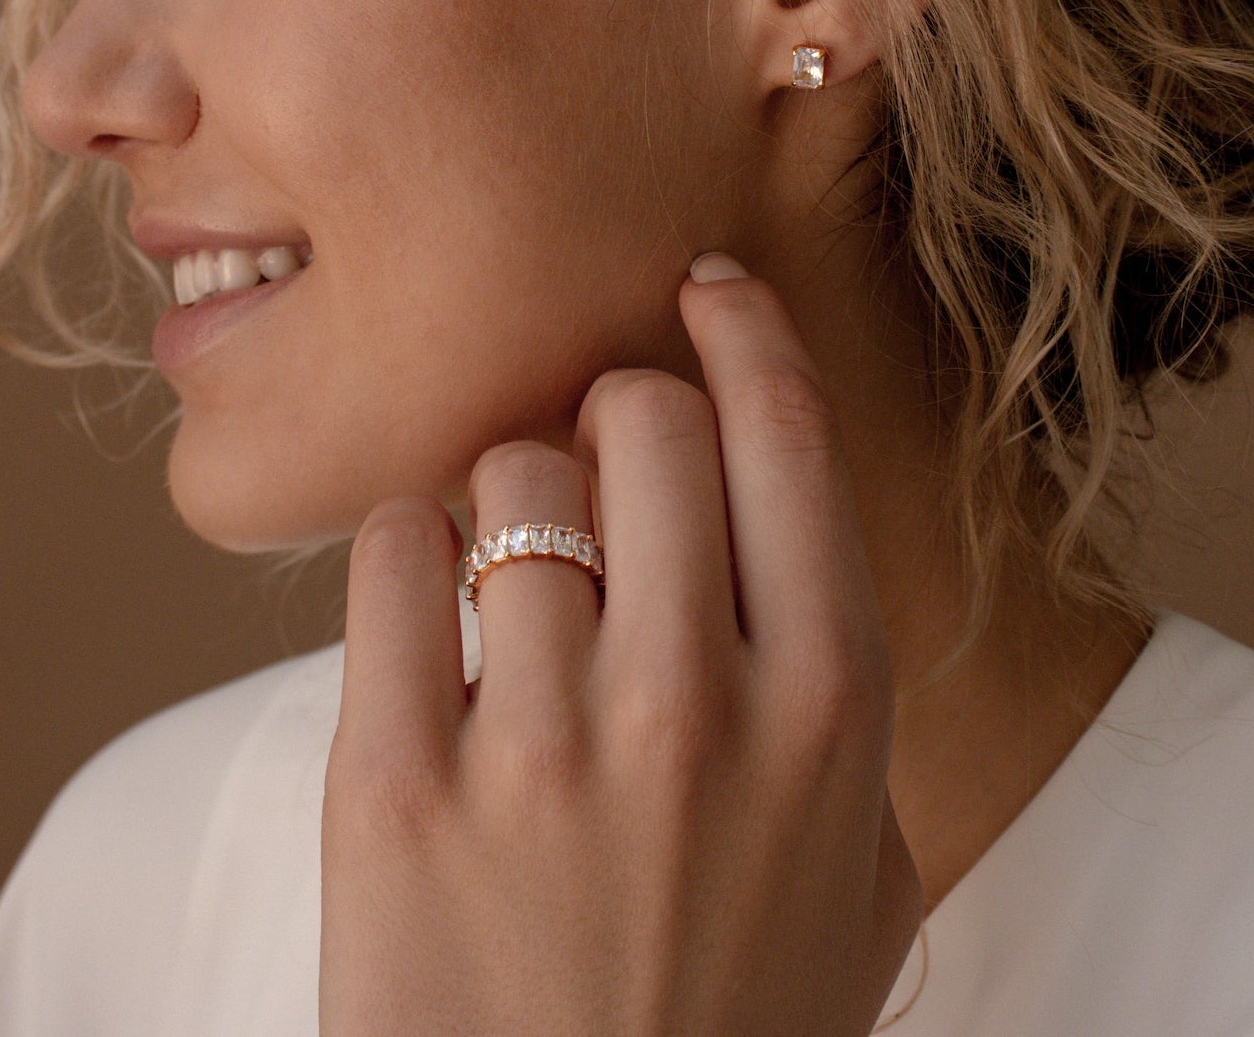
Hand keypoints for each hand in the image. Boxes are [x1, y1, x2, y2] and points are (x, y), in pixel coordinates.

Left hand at [320, 255, 919, 1034]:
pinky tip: (428, 607)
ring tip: (511, 588)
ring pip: (506, 474)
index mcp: (831, 707)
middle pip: (641, 414)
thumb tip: (800, 567)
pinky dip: (404, 548)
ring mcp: (541, 741)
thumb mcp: (863, 887)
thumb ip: (854, 722)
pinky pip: (390, 553)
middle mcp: (695, 701)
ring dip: (509, 498)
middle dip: (617, 408)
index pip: (785, 432)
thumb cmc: (727, 1030)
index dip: (741, 329)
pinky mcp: (395, 783)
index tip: (704, 291)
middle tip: (597, 463)